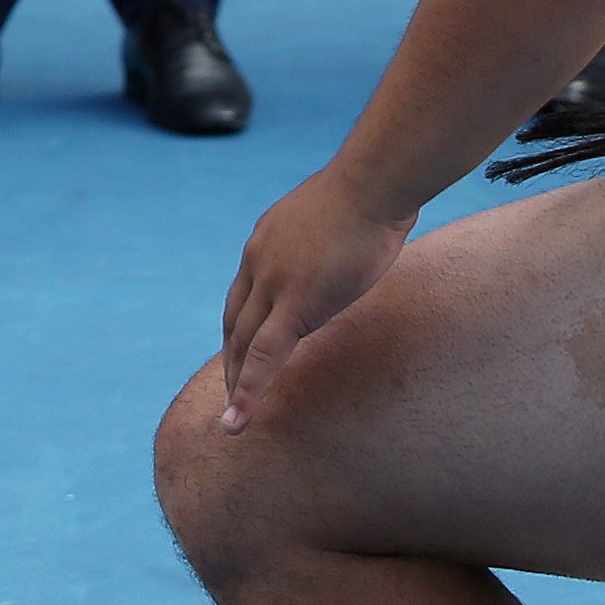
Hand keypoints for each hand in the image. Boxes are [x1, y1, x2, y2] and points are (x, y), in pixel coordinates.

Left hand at [217, 161, 416, 427]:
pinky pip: (264, 356)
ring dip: (236, 384)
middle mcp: (258, 261)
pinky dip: (248, 391)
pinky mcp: (294, 304)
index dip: (240, 325)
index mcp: (266, 240)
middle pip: (236, 321)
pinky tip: (239, 421)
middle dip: (232, 359)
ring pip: (243, 343)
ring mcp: (273, 283)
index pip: (243, 293)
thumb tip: (341, 254)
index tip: (240, 350)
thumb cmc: (371, 192)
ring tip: (232, 419)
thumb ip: (325, 243)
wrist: (373, 183)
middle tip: (231, 393)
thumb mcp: (335, 218)